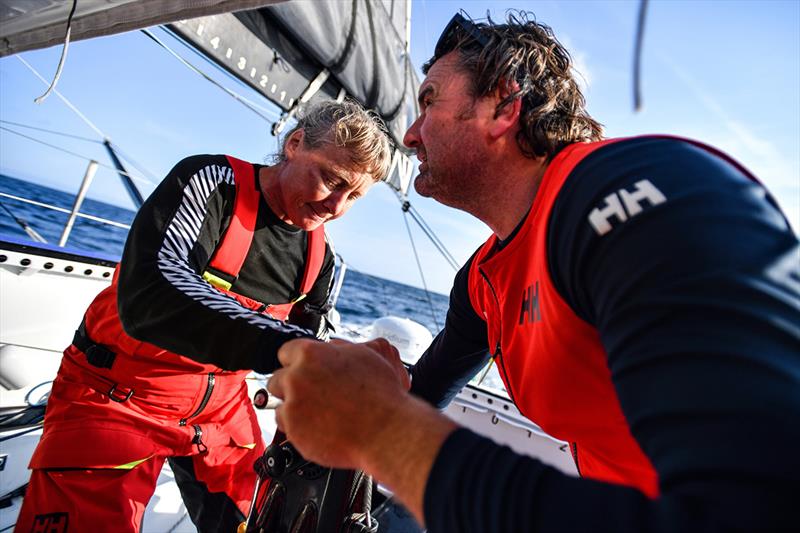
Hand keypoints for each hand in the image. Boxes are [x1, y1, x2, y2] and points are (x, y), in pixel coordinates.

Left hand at [267, 338, 410, 469]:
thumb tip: (330, 347)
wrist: (385, 430)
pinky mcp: (294, 431)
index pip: (286, 352)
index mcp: (311, 354)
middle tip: (313, 395)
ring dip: (294, 409)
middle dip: (293, 387)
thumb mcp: (364, 355)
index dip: (297, 363)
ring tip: (319, 414)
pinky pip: (287, 429)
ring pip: (280, 405)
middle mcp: (297, 377)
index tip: (303, 371)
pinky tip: (321, 427)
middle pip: (277, 379)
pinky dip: (300, 429)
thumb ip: (338, 349)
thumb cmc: (380, 394)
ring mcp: (293, 405)